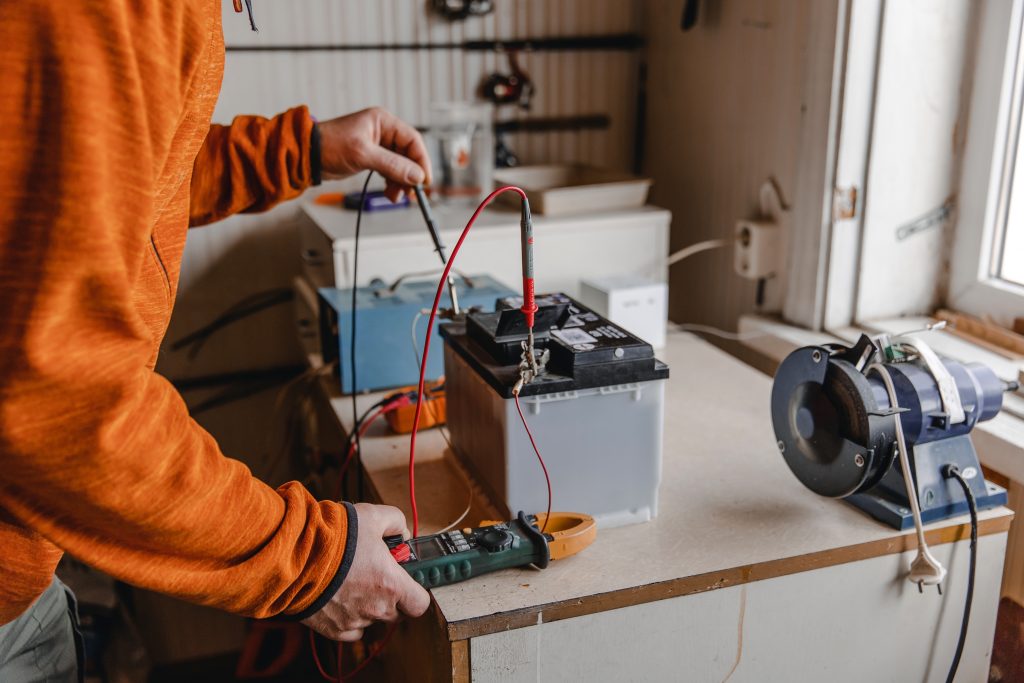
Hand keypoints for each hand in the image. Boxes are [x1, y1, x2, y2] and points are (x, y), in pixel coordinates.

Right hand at [301, 503, 430, 641]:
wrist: (295, 555)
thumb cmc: (335, 537)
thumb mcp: (373, 516)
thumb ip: (396, 523)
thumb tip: (402, 534)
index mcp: (392, 585)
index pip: (420, 604)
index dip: (416, 593)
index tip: (408, 582)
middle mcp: (376, 608)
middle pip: (396, 612)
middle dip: (391, 596)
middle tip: (376, 575)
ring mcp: (355, 621)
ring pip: (372, 619)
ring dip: (368, 605)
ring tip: (352, 581)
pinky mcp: (334, 630)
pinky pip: (352, 630)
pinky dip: (350, 618)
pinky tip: (341, 597)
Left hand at [318, 107, 432, 202]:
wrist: (308, 155)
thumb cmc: (330, 145)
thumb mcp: (363, 155)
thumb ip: (392, 165)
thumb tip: (416, 175)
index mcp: (383, 122)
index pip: (413, 140)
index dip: (421, 161)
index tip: (424, 180)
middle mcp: (383, 131)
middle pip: (409, 154)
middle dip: (410, 175)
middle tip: (409, 192)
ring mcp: (378, 145)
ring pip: (401, 165)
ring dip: (401, 182)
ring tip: (395, 195)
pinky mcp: (372, 157)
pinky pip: (390, 171)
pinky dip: (392, 182)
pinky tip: (389, 192)